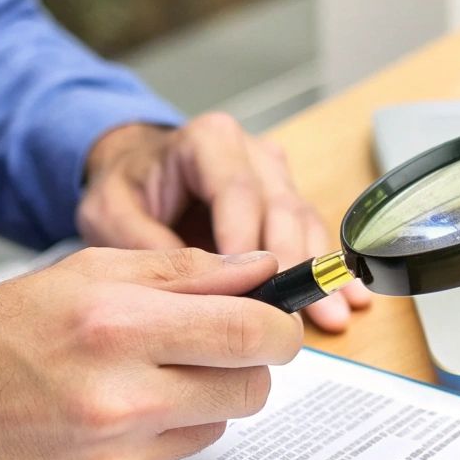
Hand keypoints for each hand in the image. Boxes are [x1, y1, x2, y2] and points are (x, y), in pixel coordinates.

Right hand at [0, 248, 301, 459]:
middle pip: (251, 387)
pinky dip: (156, 442)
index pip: (249, 330)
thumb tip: (260, 268)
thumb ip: (183, 270)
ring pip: (217, 424)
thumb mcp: (85, 273)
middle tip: (211, 350)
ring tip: (138, 382)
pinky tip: (105, 425)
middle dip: (245, 365)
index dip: (279, 326)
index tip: (278, 322)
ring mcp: (114, 455)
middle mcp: (119, 395)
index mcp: (116, 324)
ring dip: (198, 401)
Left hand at [77, 114, 371, 331]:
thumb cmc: (124, 189)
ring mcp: (276, 177)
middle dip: (292, 266)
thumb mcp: (110, 212)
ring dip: (319, 274)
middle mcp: (253, 153)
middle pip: (283, 209)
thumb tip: (194, 290)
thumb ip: (146, 245)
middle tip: (292, 317)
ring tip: (331, 317)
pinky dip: (327, 271)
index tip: (253, 293)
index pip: (240, 193)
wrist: (134, 171)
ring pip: (306, 223)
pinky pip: (313, 235)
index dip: (250, 245)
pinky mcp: (287, 203)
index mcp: (210, 142)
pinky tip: (349, 301)